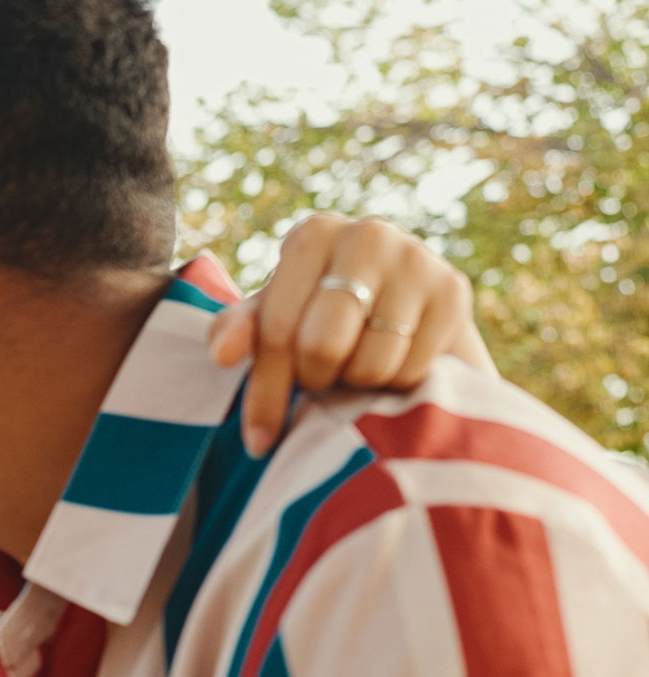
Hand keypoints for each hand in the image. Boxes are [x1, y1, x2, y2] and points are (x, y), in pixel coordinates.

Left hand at [208, 214, 490, 454]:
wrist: (404, 304)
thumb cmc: (319, 311)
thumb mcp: (275, 316)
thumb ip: (240, 330)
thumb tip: (222, 354)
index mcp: (311, 236)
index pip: (276, 329)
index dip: (266, 390)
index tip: (258, 440)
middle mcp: (366, 235)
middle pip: (323, 346)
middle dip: (316, 379)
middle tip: (320, 380)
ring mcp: (416, 260)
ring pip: (371, 363)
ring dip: (358, 383)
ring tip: (355, 366)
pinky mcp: (454, 291)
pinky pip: (412, 370)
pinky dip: (397, 383)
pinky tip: (392, 364)